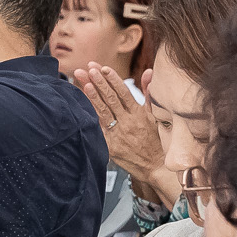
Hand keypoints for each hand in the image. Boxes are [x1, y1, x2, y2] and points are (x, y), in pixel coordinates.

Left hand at [74, 64, 163, 189]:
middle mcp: (128, 122)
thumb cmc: (157, 141)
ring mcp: (118, 134)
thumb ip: (150, 93)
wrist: (157, 167)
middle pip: (110, 98)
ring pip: (102, 111)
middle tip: (88, 69)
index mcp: (139, 114)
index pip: (123, 92)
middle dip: (98, 82)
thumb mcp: (157, 116)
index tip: (103, 68)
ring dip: (92, 95)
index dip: (112, 79)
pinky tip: (80, 107)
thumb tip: (149, 72)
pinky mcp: (110, 146)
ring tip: (83, 82)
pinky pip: (98, 129)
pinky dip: (89, 116)